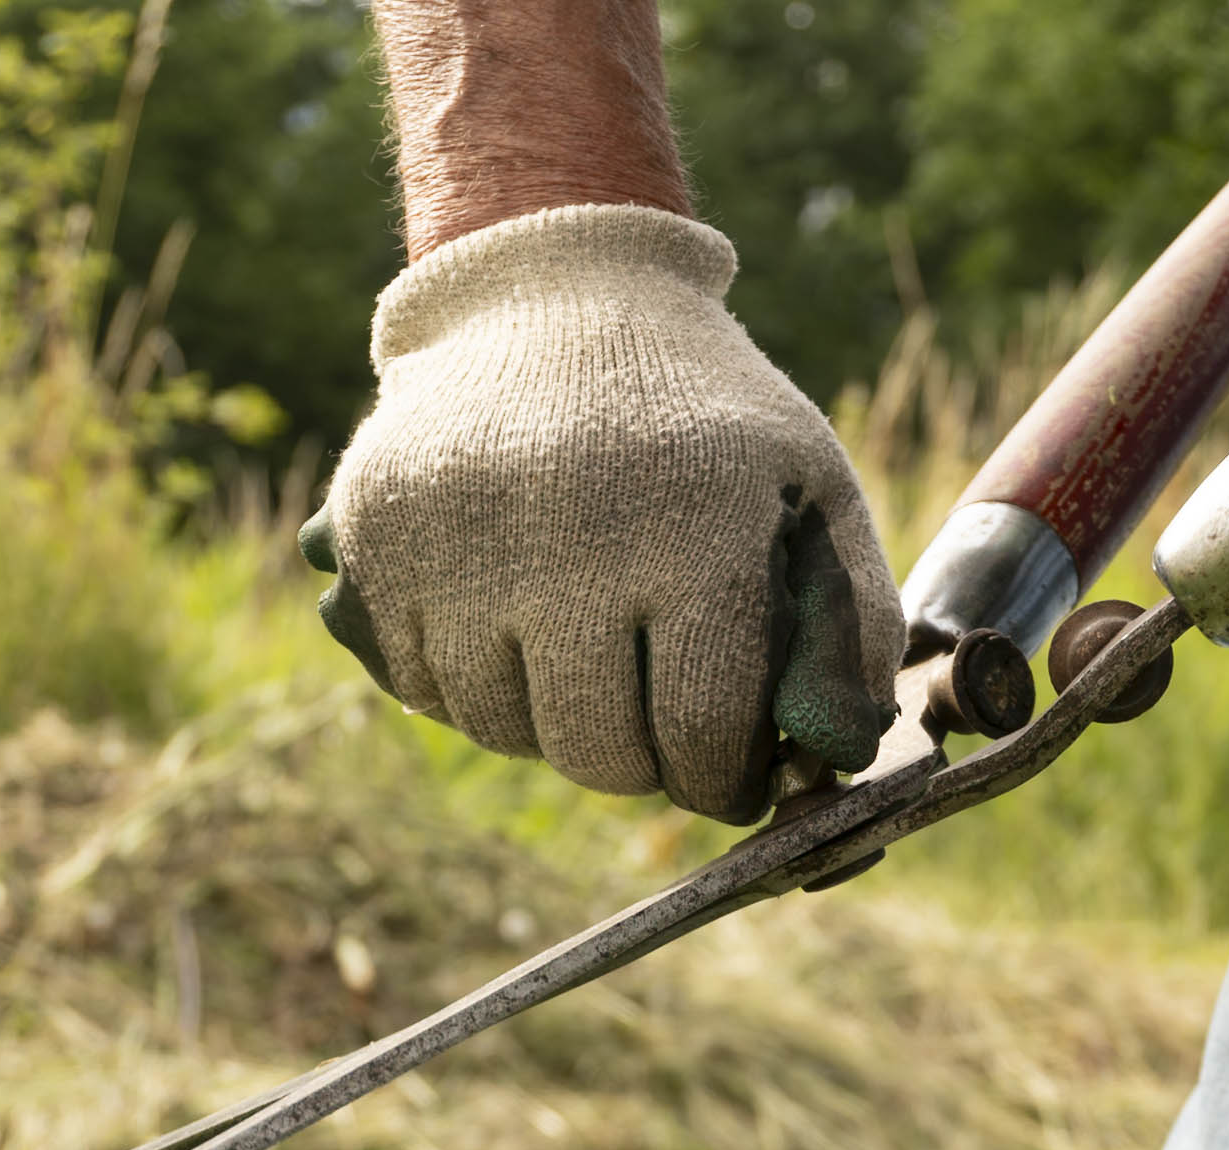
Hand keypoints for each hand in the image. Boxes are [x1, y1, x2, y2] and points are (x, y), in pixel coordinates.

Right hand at [302, 205, 901, 823]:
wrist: (551, 292)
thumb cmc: (701, 413)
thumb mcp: (809, 483)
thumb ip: (849, 622)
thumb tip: (833, 756)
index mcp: (692, 525)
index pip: (696, 733)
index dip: (717, 777)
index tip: (723, 769)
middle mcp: (566, 538)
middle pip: (596, 752)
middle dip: (640, 762)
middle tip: (655, 727)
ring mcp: (456, 542)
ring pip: (504, 730)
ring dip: (551, 723)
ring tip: (585, 655)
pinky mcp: (378, 540)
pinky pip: (424, 687)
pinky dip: (472, 684)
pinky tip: (511, 625)